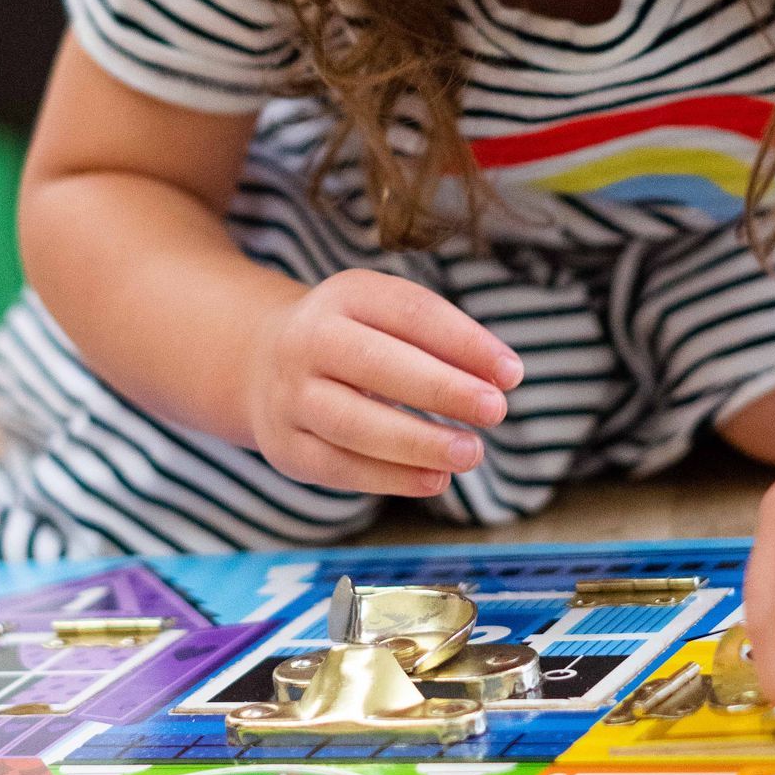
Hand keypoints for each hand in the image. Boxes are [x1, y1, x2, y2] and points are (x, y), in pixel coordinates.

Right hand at [245, 271, 521, 497]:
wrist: (263, 363)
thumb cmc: (356, 340)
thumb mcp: (389, 319)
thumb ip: (442, 342)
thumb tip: (500, 377)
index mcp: (345, 295)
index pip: (409, 313)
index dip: (464, 342)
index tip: (512, 373)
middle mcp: (308, 340)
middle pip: (375, 364)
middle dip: (442, 389)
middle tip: (496, 410)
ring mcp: (290, 395)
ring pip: (352, 423)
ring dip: (418, 442)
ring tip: (471, 452)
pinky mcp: (286, 446)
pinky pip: (339, 466)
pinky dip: (392, 478)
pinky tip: (435, 479)